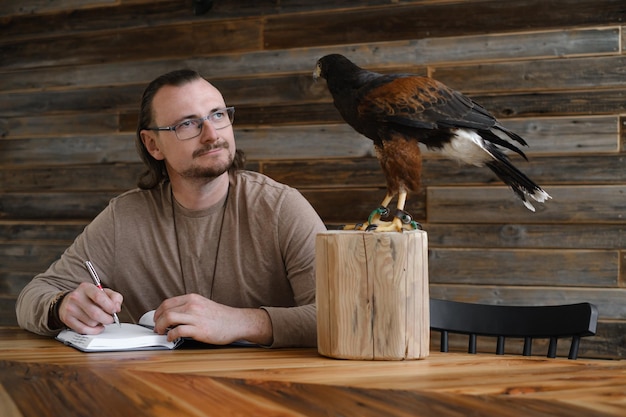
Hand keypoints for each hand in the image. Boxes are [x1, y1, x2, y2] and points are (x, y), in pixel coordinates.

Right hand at [57, 282, 122, 333]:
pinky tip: (97, 327)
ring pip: (91, 323)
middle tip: (110, 319)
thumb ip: (115, 297)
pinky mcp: (67, 319)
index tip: (114, 310)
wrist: (68, 301)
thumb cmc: (89, 297)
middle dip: (107, 319)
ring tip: (100, 319)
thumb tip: (117, 308)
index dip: (110, 306)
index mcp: (86, 288)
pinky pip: (83, 330)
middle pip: (95, 313)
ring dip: (100, 324)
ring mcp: (70, 308)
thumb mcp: (103, 292)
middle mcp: (76, 297)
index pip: (99, 297)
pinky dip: (94, 331)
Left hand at [153, 293, 272, 345]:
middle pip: (165, 310)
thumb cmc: (221, 316)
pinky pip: (178, 331)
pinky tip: (171, 338)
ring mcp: (196, 317)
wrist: (236, 322)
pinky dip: (170, 336)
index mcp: (193, 298)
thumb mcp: (203, 305)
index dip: (158, 312)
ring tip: (162, 333)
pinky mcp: (199, 330)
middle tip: (157, 328)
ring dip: (161, 327)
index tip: (157, 319)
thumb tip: (172, 315)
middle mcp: (193, 305)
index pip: (167, 303)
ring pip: (169, 318)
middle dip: (157, 321)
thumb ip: (189, 307)